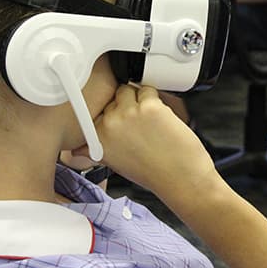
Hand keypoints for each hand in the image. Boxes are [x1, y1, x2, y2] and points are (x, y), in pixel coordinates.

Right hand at [74, 85, 217, 202]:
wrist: (179, 177)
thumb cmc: (153, 173)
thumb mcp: (115, 162)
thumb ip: (100, 146)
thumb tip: (86, 141)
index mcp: (97, 139)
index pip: (94, 112)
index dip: (109, 114)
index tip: (115, 117)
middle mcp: (109, 125)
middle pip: (112, 99)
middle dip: (125, 107)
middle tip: (139, 124)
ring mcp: (128, 114)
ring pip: (128, 90)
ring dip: (139, 99)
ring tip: (150, 120)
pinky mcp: (149, 106)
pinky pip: (148, 90)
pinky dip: (155, 100)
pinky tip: (160, 117)